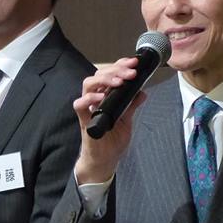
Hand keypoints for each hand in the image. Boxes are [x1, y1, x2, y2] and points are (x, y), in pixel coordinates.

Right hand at [73, 57, 145, 183]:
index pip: (110, 73)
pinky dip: (89, 99)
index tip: (134, 62)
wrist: (105, 160)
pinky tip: (101, 97)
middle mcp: (95, 99)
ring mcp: (88, 108)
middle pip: (99, 74)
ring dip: (104, 79)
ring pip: (88, 84)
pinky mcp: (84, 120)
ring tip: (119, 81)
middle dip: (116, 69)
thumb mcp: (127, 120)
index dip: (120, 65)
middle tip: (131, 72)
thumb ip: (132, 105)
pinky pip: (80, 105)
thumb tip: (143, 92)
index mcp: (105, 96)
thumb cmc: (112, 140)